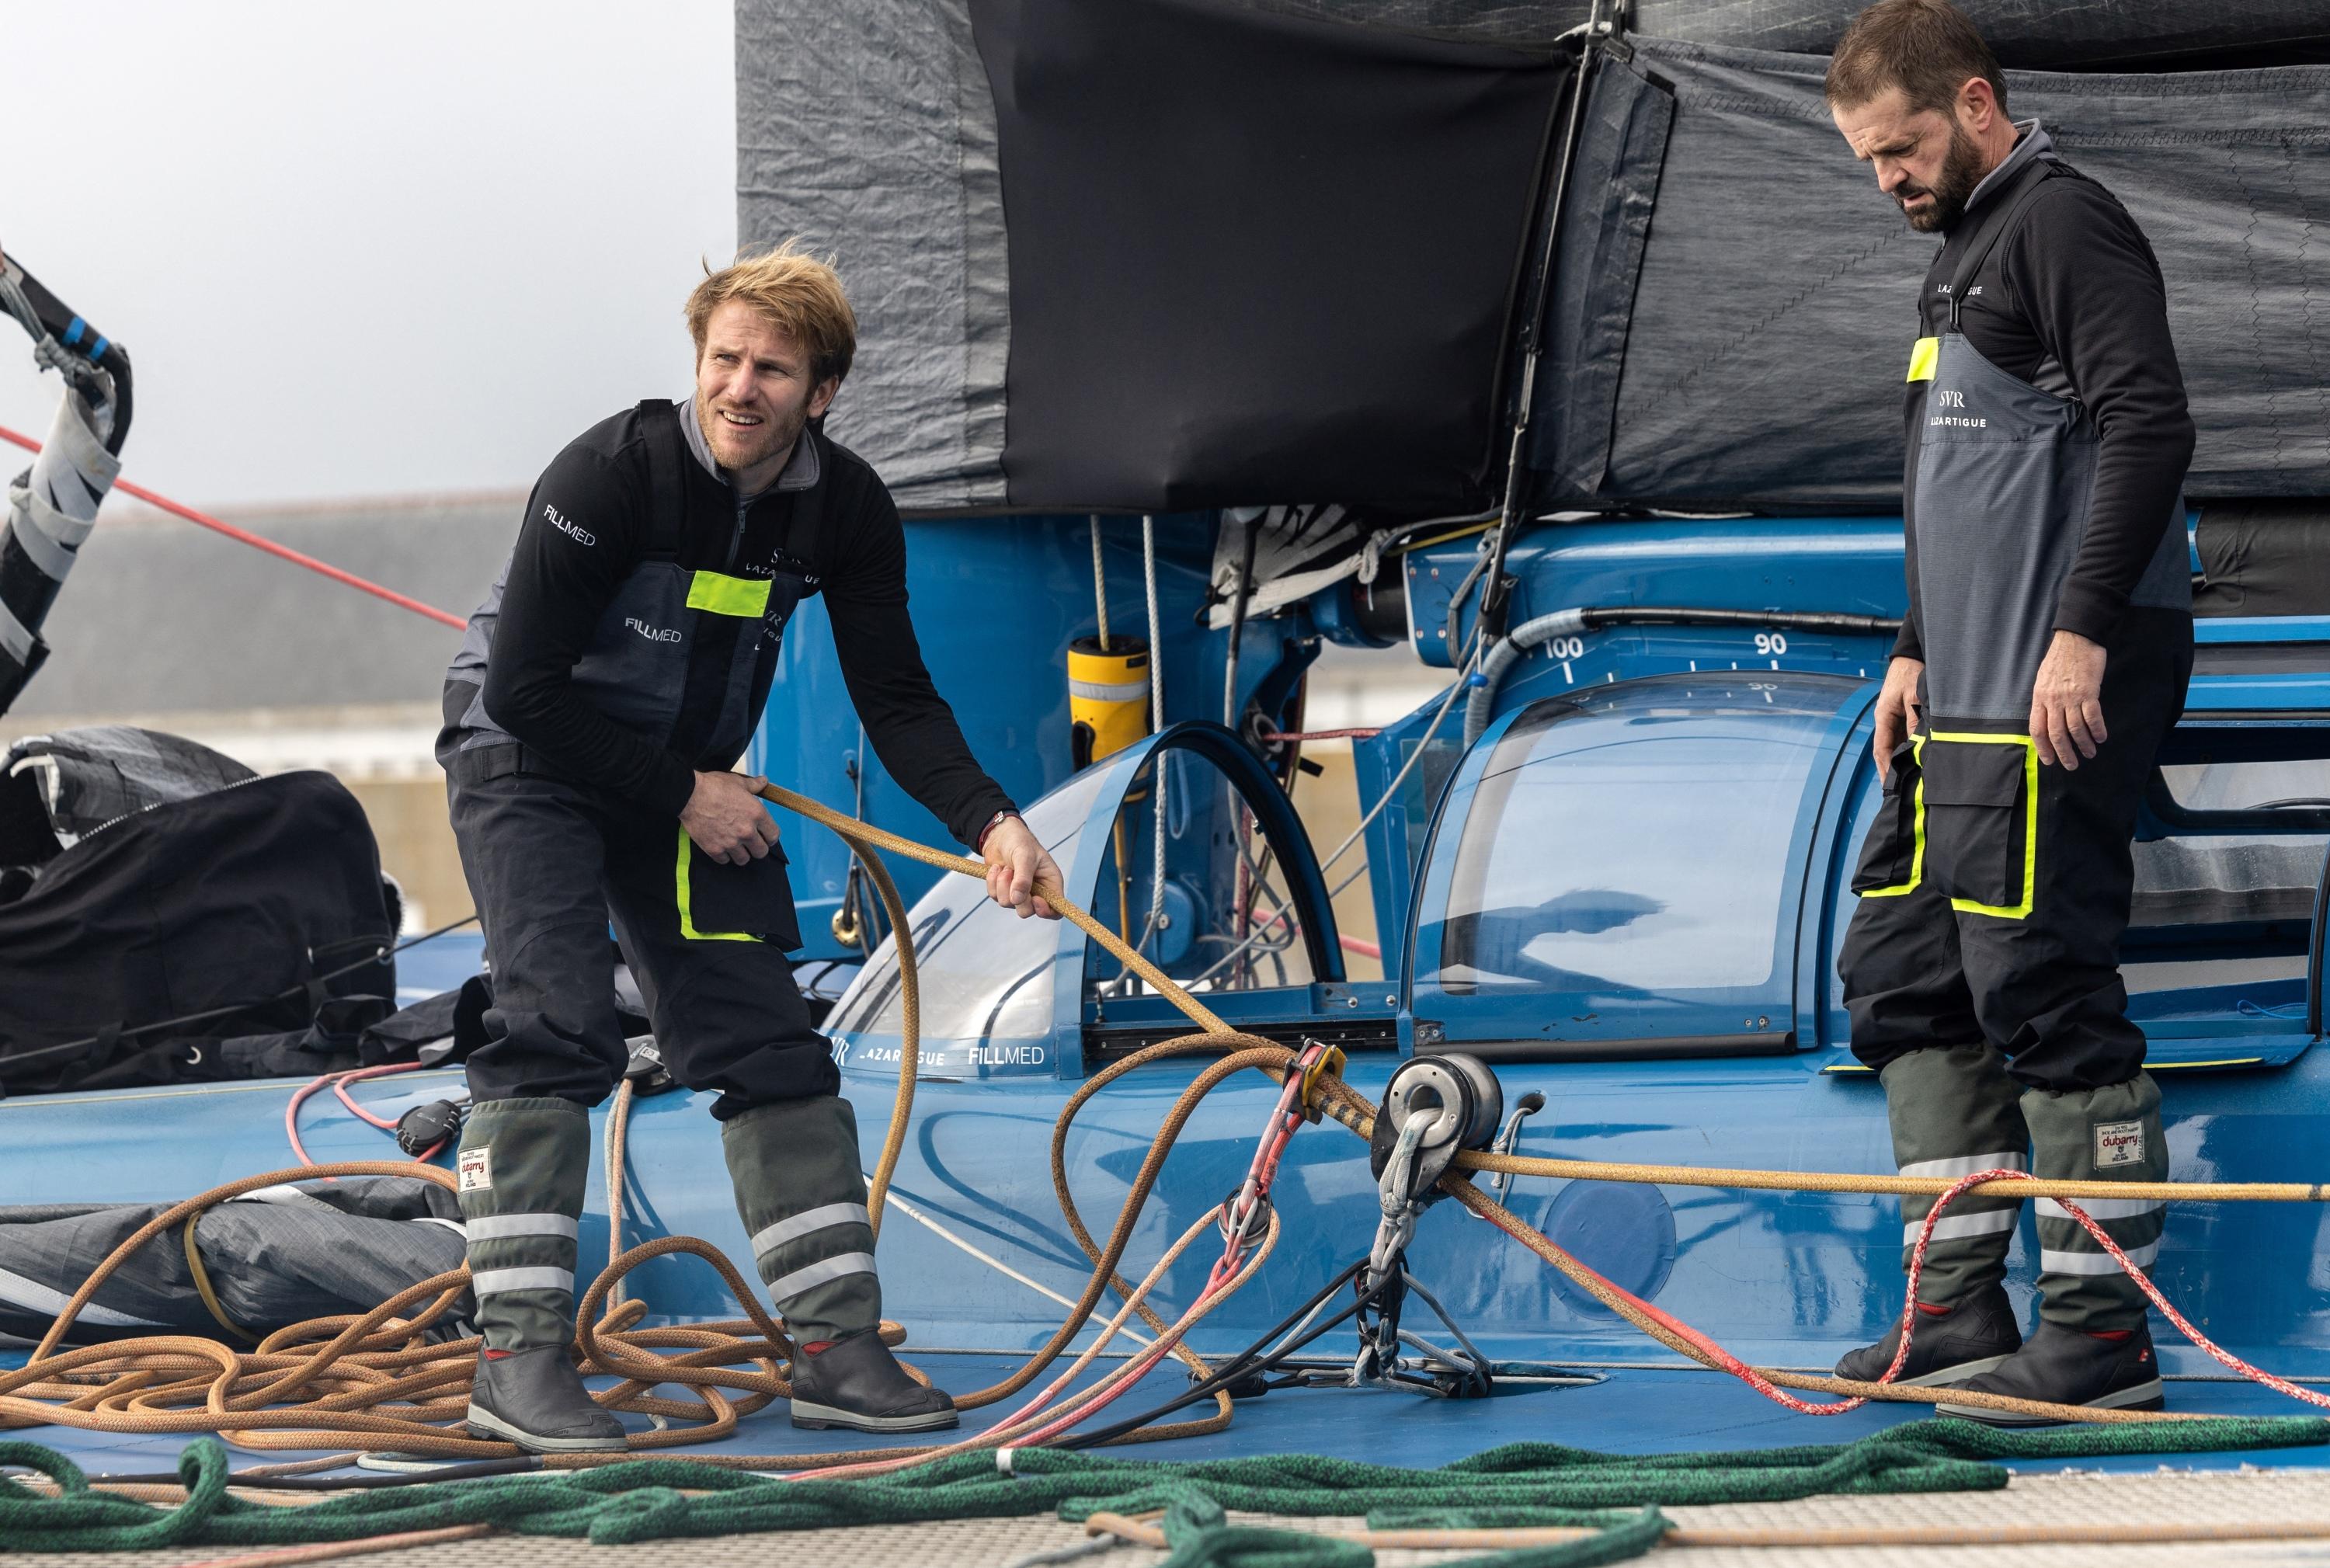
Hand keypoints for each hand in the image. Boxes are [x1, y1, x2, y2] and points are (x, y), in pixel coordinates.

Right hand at [681, 771, 780, 864]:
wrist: (689, 794)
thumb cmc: (714, 786)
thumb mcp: (738, 782)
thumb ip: (754, 785)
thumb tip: (764, 781)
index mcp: (757, 814)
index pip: (774, 835)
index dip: (770, 837)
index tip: (765, 836)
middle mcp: (747, 831)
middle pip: (761, 852)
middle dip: (757, 848)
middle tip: (750, 843)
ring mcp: (731, 842)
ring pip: (744, 860)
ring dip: (741, 854)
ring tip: (736, 846)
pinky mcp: (715, 849)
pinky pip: (725, 861)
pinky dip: (724, 856)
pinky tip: (721, 847)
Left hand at [980, 816, 1061, 919]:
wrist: (1000, 835)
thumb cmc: (1020, 841)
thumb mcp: (1025, 856)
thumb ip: (1023, 879)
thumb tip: (1017, 899)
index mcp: (1050, 883)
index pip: (1055, 909)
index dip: (1046, 911)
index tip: (1034, 900)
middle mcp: (1036, 891)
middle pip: (1027, 911)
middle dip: (1016, 896)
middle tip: (1011, 875)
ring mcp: (1019, 892)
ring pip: (1008, 904)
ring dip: (1002, 885)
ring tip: (1005, 867)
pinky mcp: (1004, 890)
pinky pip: (995, 896)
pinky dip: (992, 882)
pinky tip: (996, 868)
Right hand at [1872, 656, 1923, 780]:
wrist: (1910, 656)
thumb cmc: (1910, 674)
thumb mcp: (1914, 697)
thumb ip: (1914, 721)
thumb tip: (1917, 745)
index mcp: (1883, 716)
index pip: (1881, 749)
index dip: (1884, 768)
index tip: (1889, 785)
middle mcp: (1885, 720)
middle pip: (1886, 750)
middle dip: (1891, 770)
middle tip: (1898, 791)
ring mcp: (1893, 718)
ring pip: (1895, 744)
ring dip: (1900, 761)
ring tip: (1907, 780)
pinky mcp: (1902, 715)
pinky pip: (1903, 736)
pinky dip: (1908, 749)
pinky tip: (1916, 760)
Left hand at [2030, 629, 2107, 768]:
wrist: (2077, 638)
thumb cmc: (2060, 658)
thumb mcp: (2043, 679)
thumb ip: (2045, 700)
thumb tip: (2047, 719)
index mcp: (2039, 697)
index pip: (2037, 729)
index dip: (2043, 748)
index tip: (2049, 760)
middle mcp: (2053, 700)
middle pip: (2056, 734)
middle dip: (2064, 753)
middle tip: (2072, 765)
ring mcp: (2071, 697)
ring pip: (2076, 729)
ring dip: (2084, 744)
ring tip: (2090, 753)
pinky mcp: (2089, 692)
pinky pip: (2092, 717)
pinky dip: (2097, 730)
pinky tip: (2101, 737)